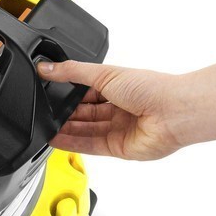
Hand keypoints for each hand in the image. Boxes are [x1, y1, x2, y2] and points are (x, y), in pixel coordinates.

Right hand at [37, 60, 183, 159]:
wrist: (172, 113)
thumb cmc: (150, 88)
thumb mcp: (104, 73)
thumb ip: (73, 72)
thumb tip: (47, 67)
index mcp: (117, 86)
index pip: (85, 91)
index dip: (66, 92)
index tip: (45, 90)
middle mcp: (118, 107)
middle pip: (84, 113)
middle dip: (64, 113)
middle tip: (42, 111)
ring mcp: (118, 129)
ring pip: (85, 130)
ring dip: (65, 130)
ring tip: (44, 127)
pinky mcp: (118, 148)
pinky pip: (90, 146)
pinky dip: (72, 143)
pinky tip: (55, 139)